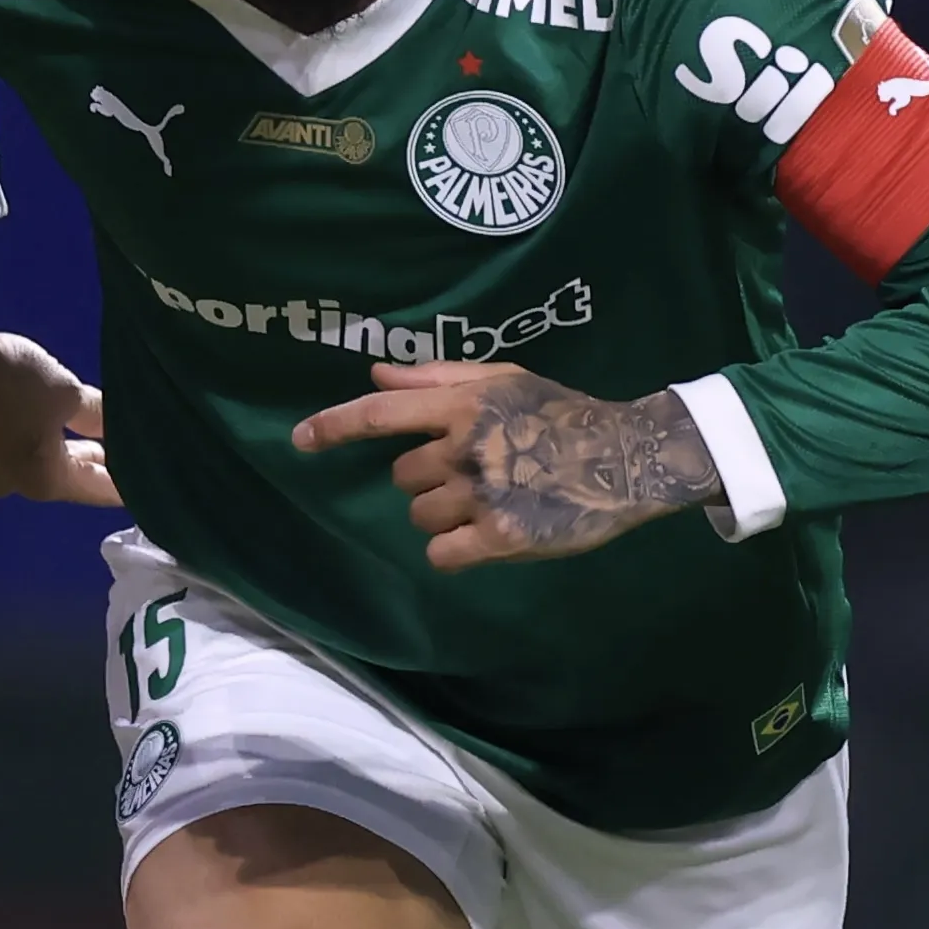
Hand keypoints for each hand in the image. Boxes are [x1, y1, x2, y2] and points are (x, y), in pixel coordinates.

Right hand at [14, 371, 118, 507]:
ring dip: (61, 448)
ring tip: (88, 432)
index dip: (125, 485)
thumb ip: (98, 416)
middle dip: (93, 463)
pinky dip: (29, 435)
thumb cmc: (10, 378)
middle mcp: (10, 485)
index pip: (97, 489)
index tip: (148, 484)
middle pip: (63, 477)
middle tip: (123, 450)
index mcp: (43, 481)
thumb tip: (119, 425)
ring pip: (33, 461)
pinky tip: (36, 415)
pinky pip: (6, 446)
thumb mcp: (67, 394)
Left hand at [291, 361, 717, 569]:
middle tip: (476, 472)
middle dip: (428, 477)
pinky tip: (486, 536)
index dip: (334, 427)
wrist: (628, 456)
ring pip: (422, 516)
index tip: (300, 441)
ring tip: (490, 501)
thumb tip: (375, 373)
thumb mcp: (505, 378)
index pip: (380, 414)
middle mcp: (466, 446)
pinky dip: (455, 551)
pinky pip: (443, 554)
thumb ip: (438, 379)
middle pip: (403, 476)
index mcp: (463, 404)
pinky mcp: (502, 536)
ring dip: (444, 515)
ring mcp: (483, 493)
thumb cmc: (563, 412)